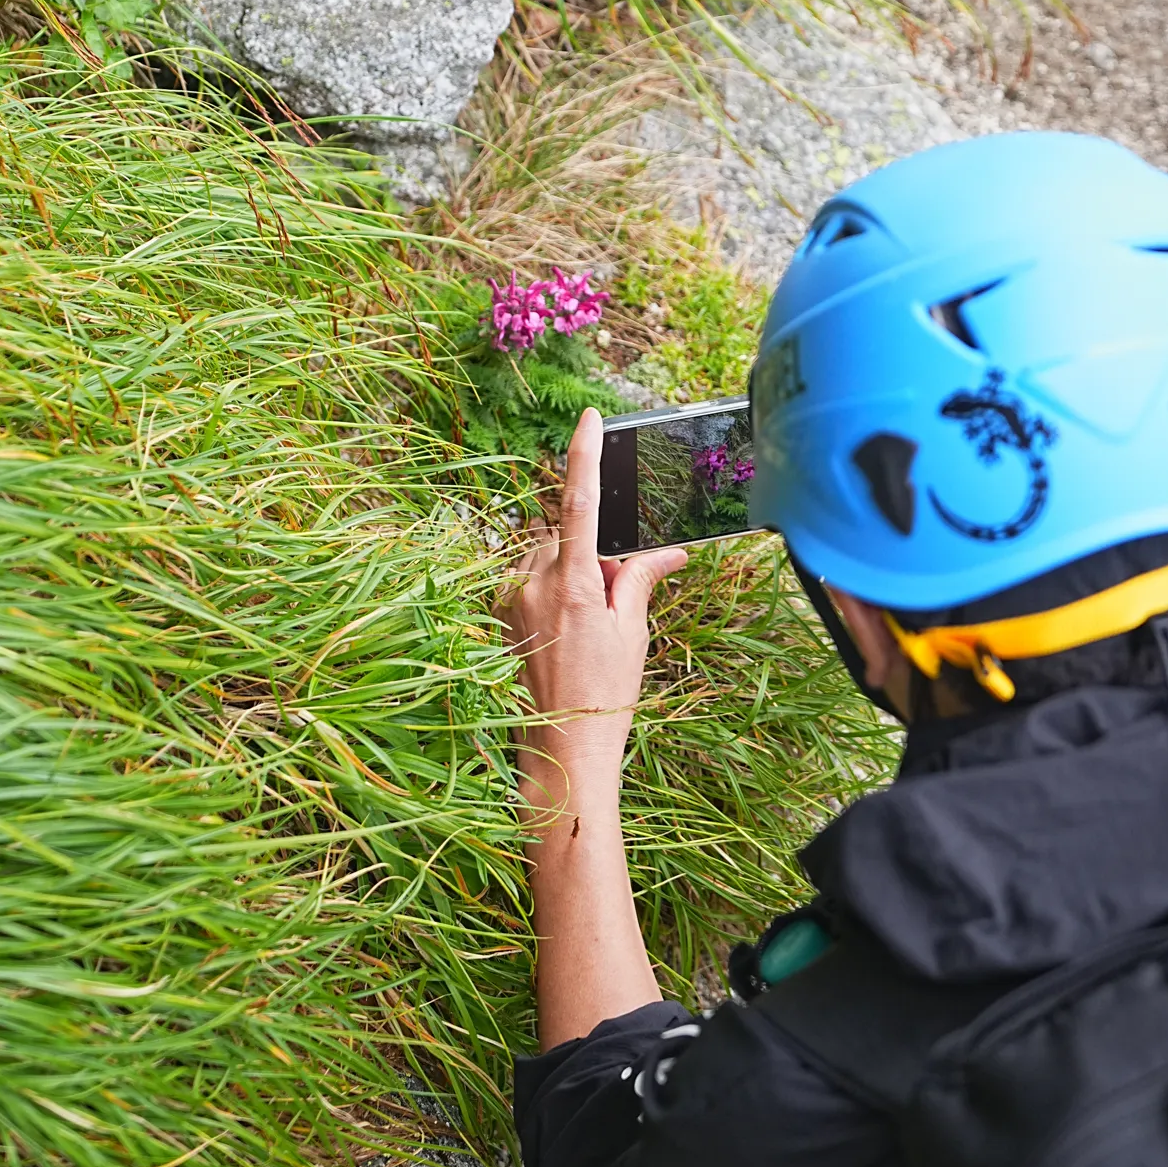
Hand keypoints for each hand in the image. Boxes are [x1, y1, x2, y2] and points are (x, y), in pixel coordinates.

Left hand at [503, 407, 687, 821]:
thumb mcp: (633, 631)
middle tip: (614, 599)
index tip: (589, 419)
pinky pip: (529, 579)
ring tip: (587, 626)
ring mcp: (511, 598)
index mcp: (573, 583)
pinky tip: (563, 631)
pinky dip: (551, 589)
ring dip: (570, 571)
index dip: (584, 456)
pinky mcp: (499, 614)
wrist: (563, 747)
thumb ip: (641, 578)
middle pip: (566, 534)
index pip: (579, 502)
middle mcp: (534, 582)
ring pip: (547, 557)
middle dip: (592, 551)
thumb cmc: (605, 692)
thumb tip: (667, 551)